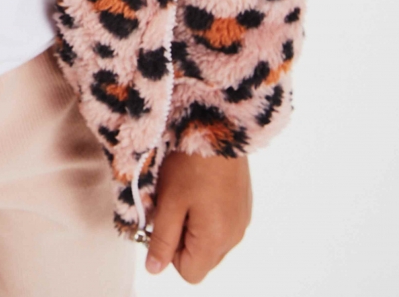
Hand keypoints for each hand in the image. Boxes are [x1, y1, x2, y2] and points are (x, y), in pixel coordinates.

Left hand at [145, 152, 251, 282]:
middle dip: (182, 238)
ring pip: (210, 240)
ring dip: (194, 224)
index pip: (189, 272)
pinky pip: (222, 223)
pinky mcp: (243, 204)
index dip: (169, 252)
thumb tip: (155, 268)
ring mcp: (242, 220)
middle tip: (172, 204)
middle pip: (201, 258)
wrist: (218, 125)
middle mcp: (234, 236)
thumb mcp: (169, 201)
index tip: (163, 221)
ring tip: (186, 191)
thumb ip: (162, 239)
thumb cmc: (191, 161)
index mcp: (216, 240)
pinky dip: (208, 212)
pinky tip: (200, 185)